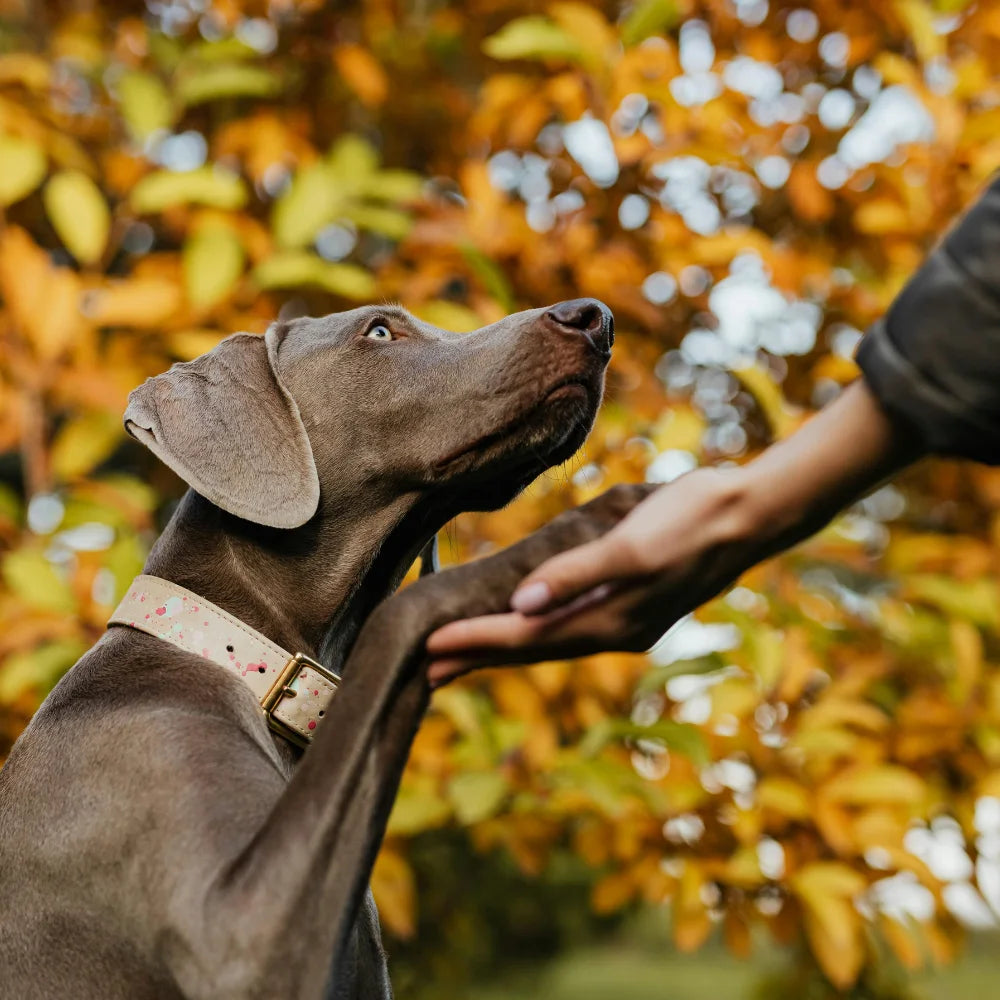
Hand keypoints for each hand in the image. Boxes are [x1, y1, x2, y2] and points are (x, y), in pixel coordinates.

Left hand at [426, 467, 759, 683]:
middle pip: (531, 650)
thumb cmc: (691, 521)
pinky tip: (519, 624)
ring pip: (547, 641)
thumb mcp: (632, 546)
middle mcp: (614, 629)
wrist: (749, 515)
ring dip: (500, 648)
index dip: (476, 641)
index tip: (427, 646)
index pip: (526, 637)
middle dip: (478, 658)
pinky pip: (567, 625)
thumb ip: (577, 575)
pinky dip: (534, 629)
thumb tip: (520, 605)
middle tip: (423, 670)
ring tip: (458, 655)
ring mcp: (624, 619)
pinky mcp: (630, 602)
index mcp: (611, 620)